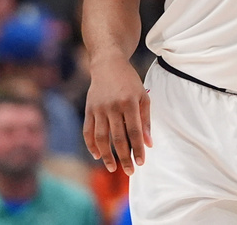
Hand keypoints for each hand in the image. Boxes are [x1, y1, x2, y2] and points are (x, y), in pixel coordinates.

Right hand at [82, 54, 151, 175]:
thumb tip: (148, 143)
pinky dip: (91, 145)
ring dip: (106, 156)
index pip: (134, 131)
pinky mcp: (89, 109)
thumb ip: (145, 120)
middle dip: (124, 157)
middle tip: (130, 171)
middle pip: (118, 138)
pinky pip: (88, 131)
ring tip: (113, 168)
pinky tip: (97, 155)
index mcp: (129, 102)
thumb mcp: (143, 96)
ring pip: (101, 138)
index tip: (141, 162)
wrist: (108, 64)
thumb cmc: (129, 82)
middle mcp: (113, 106)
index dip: (138, 149)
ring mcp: (99, 108)